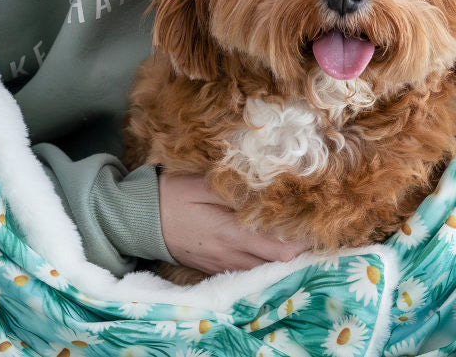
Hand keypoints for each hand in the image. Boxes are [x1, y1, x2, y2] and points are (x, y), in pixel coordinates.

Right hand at [158, 172, 309, 275]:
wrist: (141, 219)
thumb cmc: (173, 196)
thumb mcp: (203, 185)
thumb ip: (236, 191)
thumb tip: (268, 192)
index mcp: (229, 235)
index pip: (279, 250)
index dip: (302, 242)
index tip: (314, 226)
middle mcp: (229, 256)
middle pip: (276, 265)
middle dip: (297, 251)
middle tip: (311, 230)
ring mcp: (222, 265)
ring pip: (263, 270)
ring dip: (281, 257)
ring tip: (295, 237)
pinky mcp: (215, 267)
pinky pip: (247, 269)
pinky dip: (262, 260)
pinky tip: (268, 245)